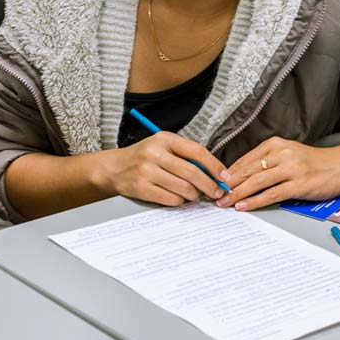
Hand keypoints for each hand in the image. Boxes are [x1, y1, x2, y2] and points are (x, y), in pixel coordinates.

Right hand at [99, 132, 225, 205]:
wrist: (114, 168)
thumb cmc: (145, 157)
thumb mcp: (163, 147)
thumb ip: (186, 156)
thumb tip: (215, 174)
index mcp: (164, 139)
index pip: (196, 151)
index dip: (214, 166)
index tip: (224, 177)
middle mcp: (154, 153)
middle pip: (193, 173)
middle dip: (209, 186)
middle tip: (216, 192)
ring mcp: (146, 171)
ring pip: (184, 189)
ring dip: (193, 195)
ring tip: (192, 194)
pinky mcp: (141, 188)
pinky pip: (172, 199)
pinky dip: (179, 201)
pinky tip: (176, 196)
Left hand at [217, 138, 339, 211]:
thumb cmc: (314, 162)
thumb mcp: (287, 153)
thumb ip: (266, 161)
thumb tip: (241, 175)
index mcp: (275, 144)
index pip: (245, 159)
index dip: (228, 172)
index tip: (215, 182)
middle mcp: (281, 154)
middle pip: (247, 170)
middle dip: (228, 184)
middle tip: (213, 194)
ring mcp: (290, 169)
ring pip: (256, 182)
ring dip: (237, 194)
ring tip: (224, 202)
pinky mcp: (299, 184)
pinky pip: (272, 194)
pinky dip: (255, 201)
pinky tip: (243, 206)